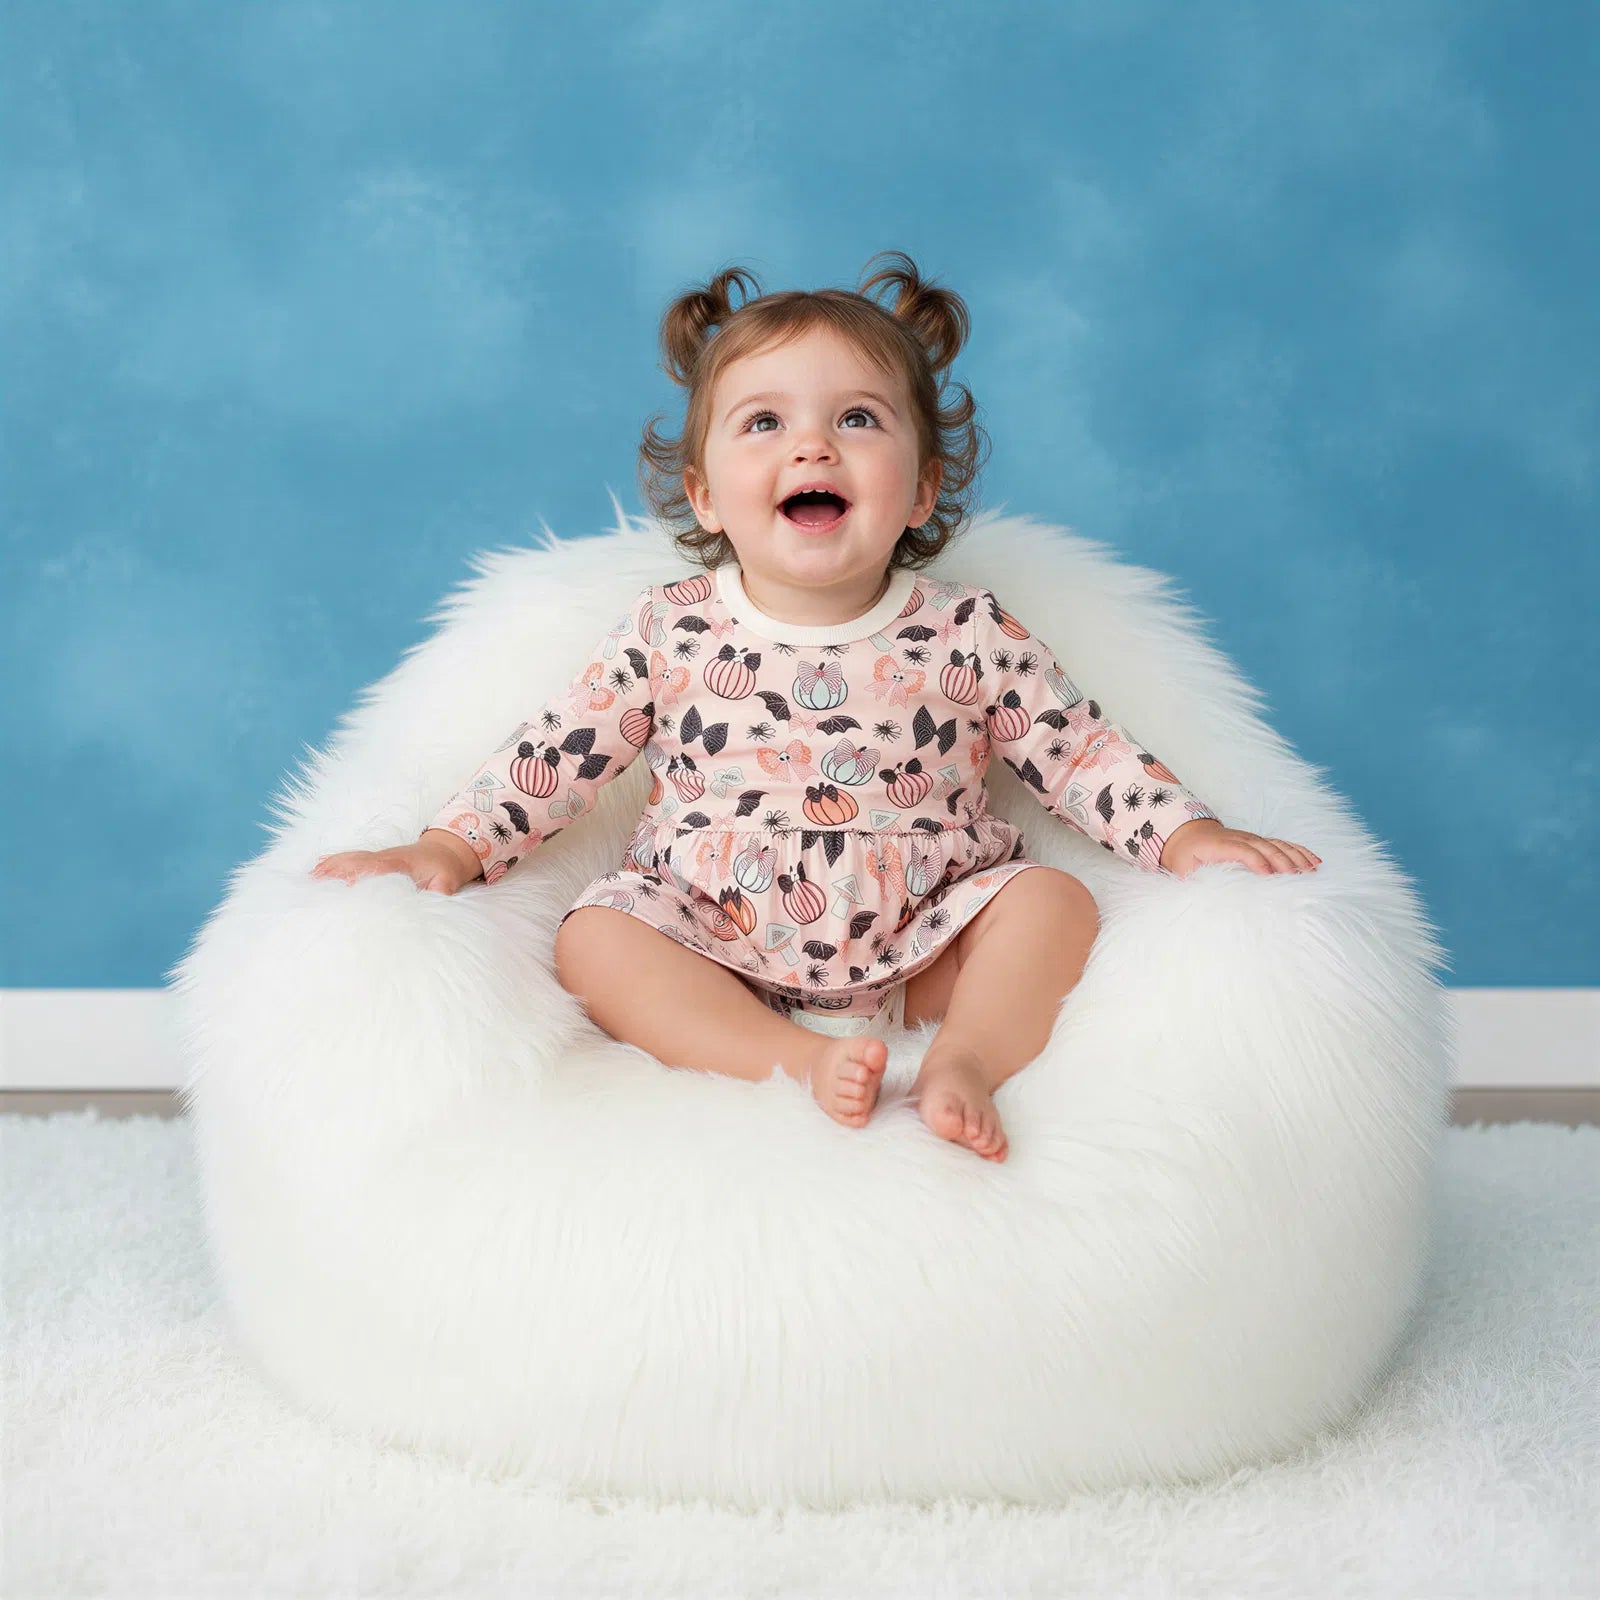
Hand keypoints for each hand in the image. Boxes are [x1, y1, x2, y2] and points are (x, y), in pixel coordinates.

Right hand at [309, 842, 473, 894]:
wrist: (445, 851)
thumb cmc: (445, 868)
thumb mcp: (448, 882)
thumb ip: (440, 894)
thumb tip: (431, 905)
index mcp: (401, 862)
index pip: (376, 867)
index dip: (358, 874)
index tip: (342, 886)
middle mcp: (385, 856)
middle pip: (355, 861)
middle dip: (335, 872)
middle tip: (313, 884)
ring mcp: (378, 856)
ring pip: (350, 859)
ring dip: (329, 868)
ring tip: (308, 879)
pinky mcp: (375, 859)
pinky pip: (351, 859)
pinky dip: (333, 863)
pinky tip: (317, 870)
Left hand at [1159, 818, 1321, 878]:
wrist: (1186, 834)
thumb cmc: (1184, 856)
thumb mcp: (1181, 869)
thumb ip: (1191, 881)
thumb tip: (1200, 899)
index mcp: (1218, 845)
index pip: (1241, 850)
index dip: (1256, 861)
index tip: (1269, 875)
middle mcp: (1238, 839)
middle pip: (1264, 847)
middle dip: (1282, 861)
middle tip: (1298, 877)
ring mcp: (1251, 838)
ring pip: (1277, 844)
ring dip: (1295, 857)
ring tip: (1312, 872)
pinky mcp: (1259, 842)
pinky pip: (1282, 844)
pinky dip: (1299, 852)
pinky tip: (1314, 862)